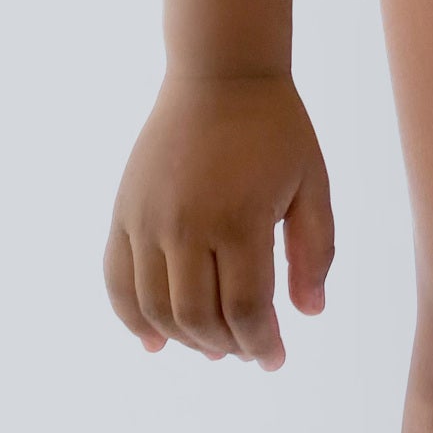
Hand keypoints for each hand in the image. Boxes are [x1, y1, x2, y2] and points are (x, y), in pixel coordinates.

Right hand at [104, 71, 333, 370]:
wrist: (221, 74)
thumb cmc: (276, 128)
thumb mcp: (312, 183)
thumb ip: (315, 250)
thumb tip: (310, 314)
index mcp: (239, 220)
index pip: (246, 310)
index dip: (262, 344)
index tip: (276, 358)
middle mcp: (185, 226)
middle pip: (199, 318)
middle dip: (228, 346)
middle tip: (249, 351)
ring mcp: (147, 221)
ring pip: (155, 309)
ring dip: (185, 339)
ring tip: (214, 344)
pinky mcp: (123, 213)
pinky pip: (117, 282)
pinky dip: (131, 319)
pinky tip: (155, 341)